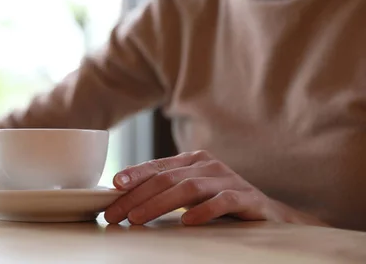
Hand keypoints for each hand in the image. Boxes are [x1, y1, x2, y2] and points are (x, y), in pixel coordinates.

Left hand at [104, 150, 326, 226]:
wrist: (269, 213)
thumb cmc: (221, 203)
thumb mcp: (190, 194)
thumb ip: (165, 191)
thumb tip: (124, 199)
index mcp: (192, 160)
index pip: (157, 166)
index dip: (134, 175)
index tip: (113, 186)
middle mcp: (208, 165)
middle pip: (167, 179)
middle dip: (137, 196)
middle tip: (117, 214)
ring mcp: (228, 179)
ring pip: (188, 188)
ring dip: (159, 204)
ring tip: (138, 218)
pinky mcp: (247, 198)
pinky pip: (223, 202)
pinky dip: (203, 211)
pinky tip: (187, 222)